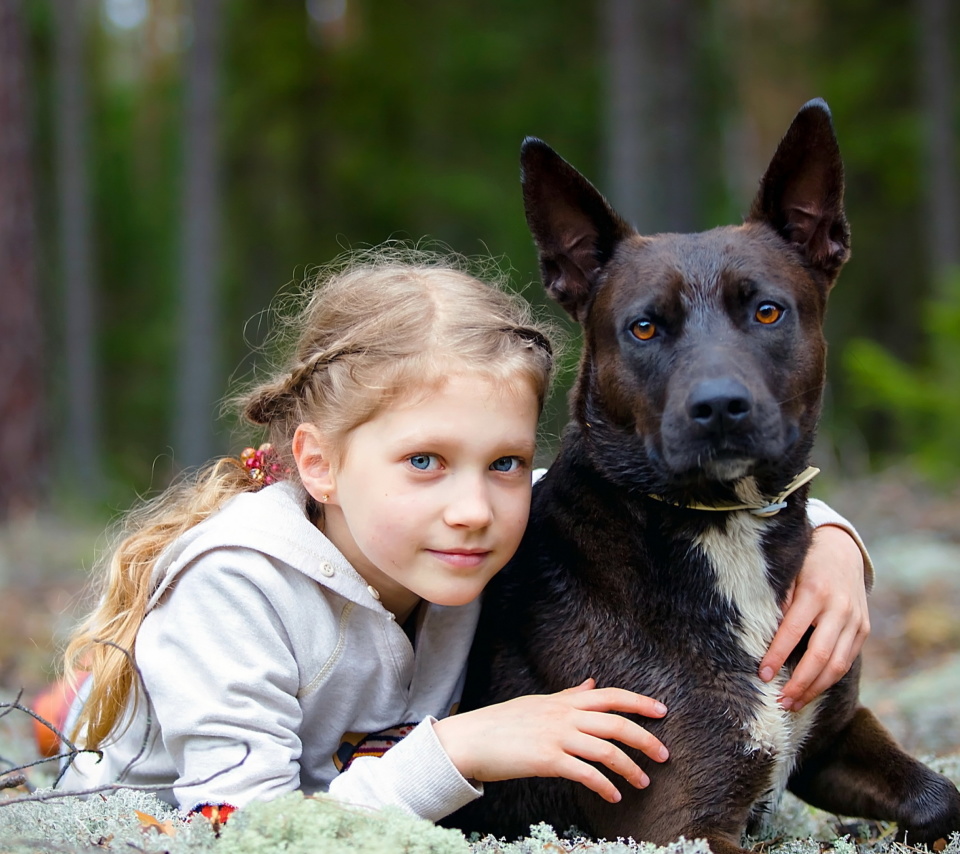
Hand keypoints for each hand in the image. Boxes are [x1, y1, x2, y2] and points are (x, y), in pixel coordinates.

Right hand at [433, 678, 668, 802]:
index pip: (610, 696)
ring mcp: (556, 736)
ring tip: (643, 783)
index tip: (662, 711)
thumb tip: (592, 684)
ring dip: (630, 768)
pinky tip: (613, 796)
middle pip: (616, 723)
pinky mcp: (547, 760)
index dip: (639, 702)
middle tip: (664, 755)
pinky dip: (605, 785)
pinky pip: (585, 773)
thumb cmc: (503, 723)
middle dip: (645, 739)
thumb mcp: (539, 702)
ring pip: (606, 750)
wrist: (470, 739)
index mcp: (564, 701)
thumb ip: (569, 695)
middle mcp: (564, 715)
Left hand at [759, 524, 869, 710]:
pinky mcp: (864, 629)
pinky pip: (848, 661)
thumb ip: (779, 600)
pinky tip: (813, 690)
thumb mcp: (789, 573)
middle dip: (799, 683)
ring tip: (794, 704)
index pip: (793, 631)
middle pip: (820, 656)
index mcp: (815, 592)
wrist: (843, 550)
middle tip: (780, 702)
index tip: (762, 675)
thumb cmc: (805, 562)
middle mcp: (839, 608)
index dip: (777, 656)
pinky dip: (830, 678)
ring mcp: (855, 620)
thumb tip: (764, 634)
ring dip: (815, 689)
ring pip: (838, 665)